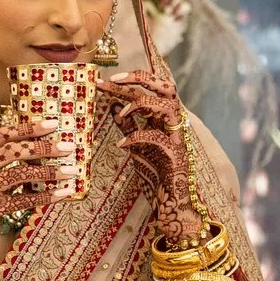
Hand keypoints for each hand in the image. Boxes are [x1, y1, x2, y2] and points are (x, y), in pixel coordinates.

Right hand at [0, 118, 73, 259]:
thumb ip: (0, 161)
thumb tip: (41, 146)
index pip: (1, 135)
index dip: (27, 127)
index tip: (52, 123)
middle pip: (11, 151)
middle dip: (42, 147)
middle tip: (67, 147)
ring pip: (18, 174)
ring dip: (48, 172)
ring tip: (70, 171)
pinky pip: (22, 200)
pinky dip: (44, 196)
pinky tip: (62, 193)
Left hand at [100, 72, 201, 242]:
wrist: (173, 201)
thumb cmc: (157, 173)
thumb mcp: (136, 145)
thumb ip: (128, 126)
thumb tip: (113, 105)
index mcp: (165, 118)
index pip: (149, 90)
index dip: (127, 82)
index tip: (102, 80)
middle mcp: (174, 123)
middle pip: (165, 86)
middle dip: (139, 78)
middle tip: (113, 79)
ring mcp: (177, 137)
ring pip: (167, 105)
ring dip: (141, 104)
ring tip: (122, 113)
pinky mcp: (176, 154)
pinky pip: (157, 137)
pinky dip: (136, 137)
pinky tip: (121, 145)